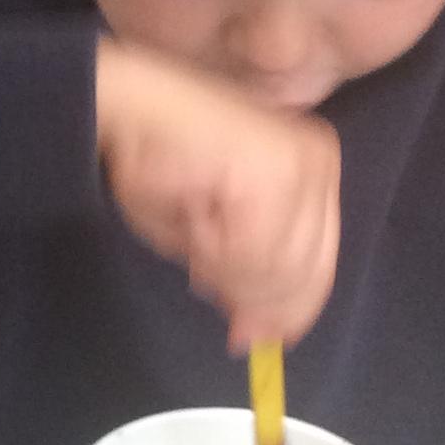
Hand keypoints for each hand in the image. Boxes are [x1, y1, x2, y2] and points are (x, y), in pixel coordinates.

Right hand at [94, 41, 340, 349]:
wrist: (125, 105)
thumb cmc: (154, 160)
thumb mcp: (208, 233)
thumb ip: (244, 278)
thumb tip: (258, 334)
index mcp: (312, 174)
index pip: (319, 263)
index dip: (289, 308)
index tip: (257, 339)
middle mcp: (319, 164)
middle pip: (303, 270)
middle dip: (250, 289)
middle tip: (198, 264)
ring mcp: (303, 165)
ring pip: (277, 266)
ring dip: (223, 264)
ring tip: (191, 220)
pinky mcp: (276, 171)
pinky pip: (252, 251)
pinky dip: (214, 248)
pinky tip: (193, 213)